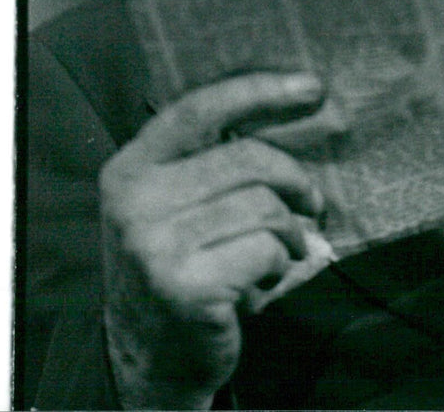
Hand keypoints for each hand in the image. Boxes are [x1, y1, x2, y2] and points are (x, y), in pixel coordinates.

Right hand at [100, 71, 326, 409]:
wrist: (148, 355)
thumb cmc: (178, 264)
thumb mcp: (171, 202)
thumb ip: (207, 159)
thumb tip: (291, 108)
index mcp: (131, 166)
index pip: (199, 108)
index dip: (259, 90)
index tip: (312, 87)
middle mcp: (134, 200)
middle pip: (246, 158)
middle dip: (294, 179)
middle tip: (311, 202)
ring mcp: (155, 245)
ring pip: (264, 206)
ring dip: (290, 230)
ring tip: (284, 249)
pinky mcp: (184, 287)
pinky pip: (266, 249)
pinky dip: (281, 261)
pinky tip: (265, 276)